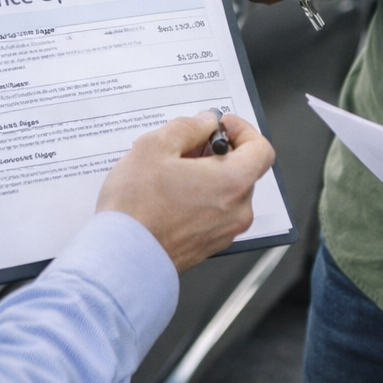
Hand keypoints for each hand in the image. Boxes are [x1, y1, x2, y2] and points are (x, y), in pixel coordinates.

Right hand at [97, 113, 275, 272]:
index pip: (261, 149)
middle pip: (242, 170)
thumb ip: (188, 127)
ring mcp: (224, 232)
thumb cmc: (137, 207)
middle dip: (218, 153)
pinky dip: (200, 198)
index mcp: (232, 182)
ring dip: (207, 176)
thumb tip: (205, 123)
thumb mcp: (155, 146)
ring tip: (171, 172)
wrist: (121, 260)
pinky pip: (214, 213)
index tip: (221, 126)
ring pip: (226, 193)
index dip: (243, 131)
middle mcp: (236, 210)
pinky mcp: (208, 246)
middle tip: (187, 146)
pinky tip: (169, 195)